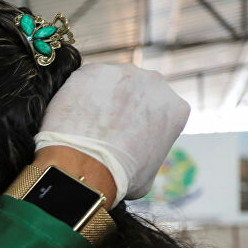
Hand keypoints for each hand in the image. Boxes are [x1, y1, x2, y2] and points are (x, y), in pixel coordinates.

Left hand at [35, 63, 190, 203]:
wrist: (86, 165)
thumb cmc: (118, 177)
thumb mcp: (148, 175)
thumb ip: (148, 155)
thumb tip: (137, 159)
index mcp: (176, 108)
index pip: (158, 111)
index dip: (139, 124)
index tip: (124, 135)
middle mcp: (155, 83)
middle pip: (137, 91)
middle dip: (122, 105)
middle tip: (102, 127)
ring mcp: (123, 73)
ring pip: (110, 83)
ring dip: (100, 97)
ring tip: (84, 121)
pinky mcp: (91, 70)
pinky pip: (85, 81)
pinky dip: (77, 94)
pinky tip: (70, 114)